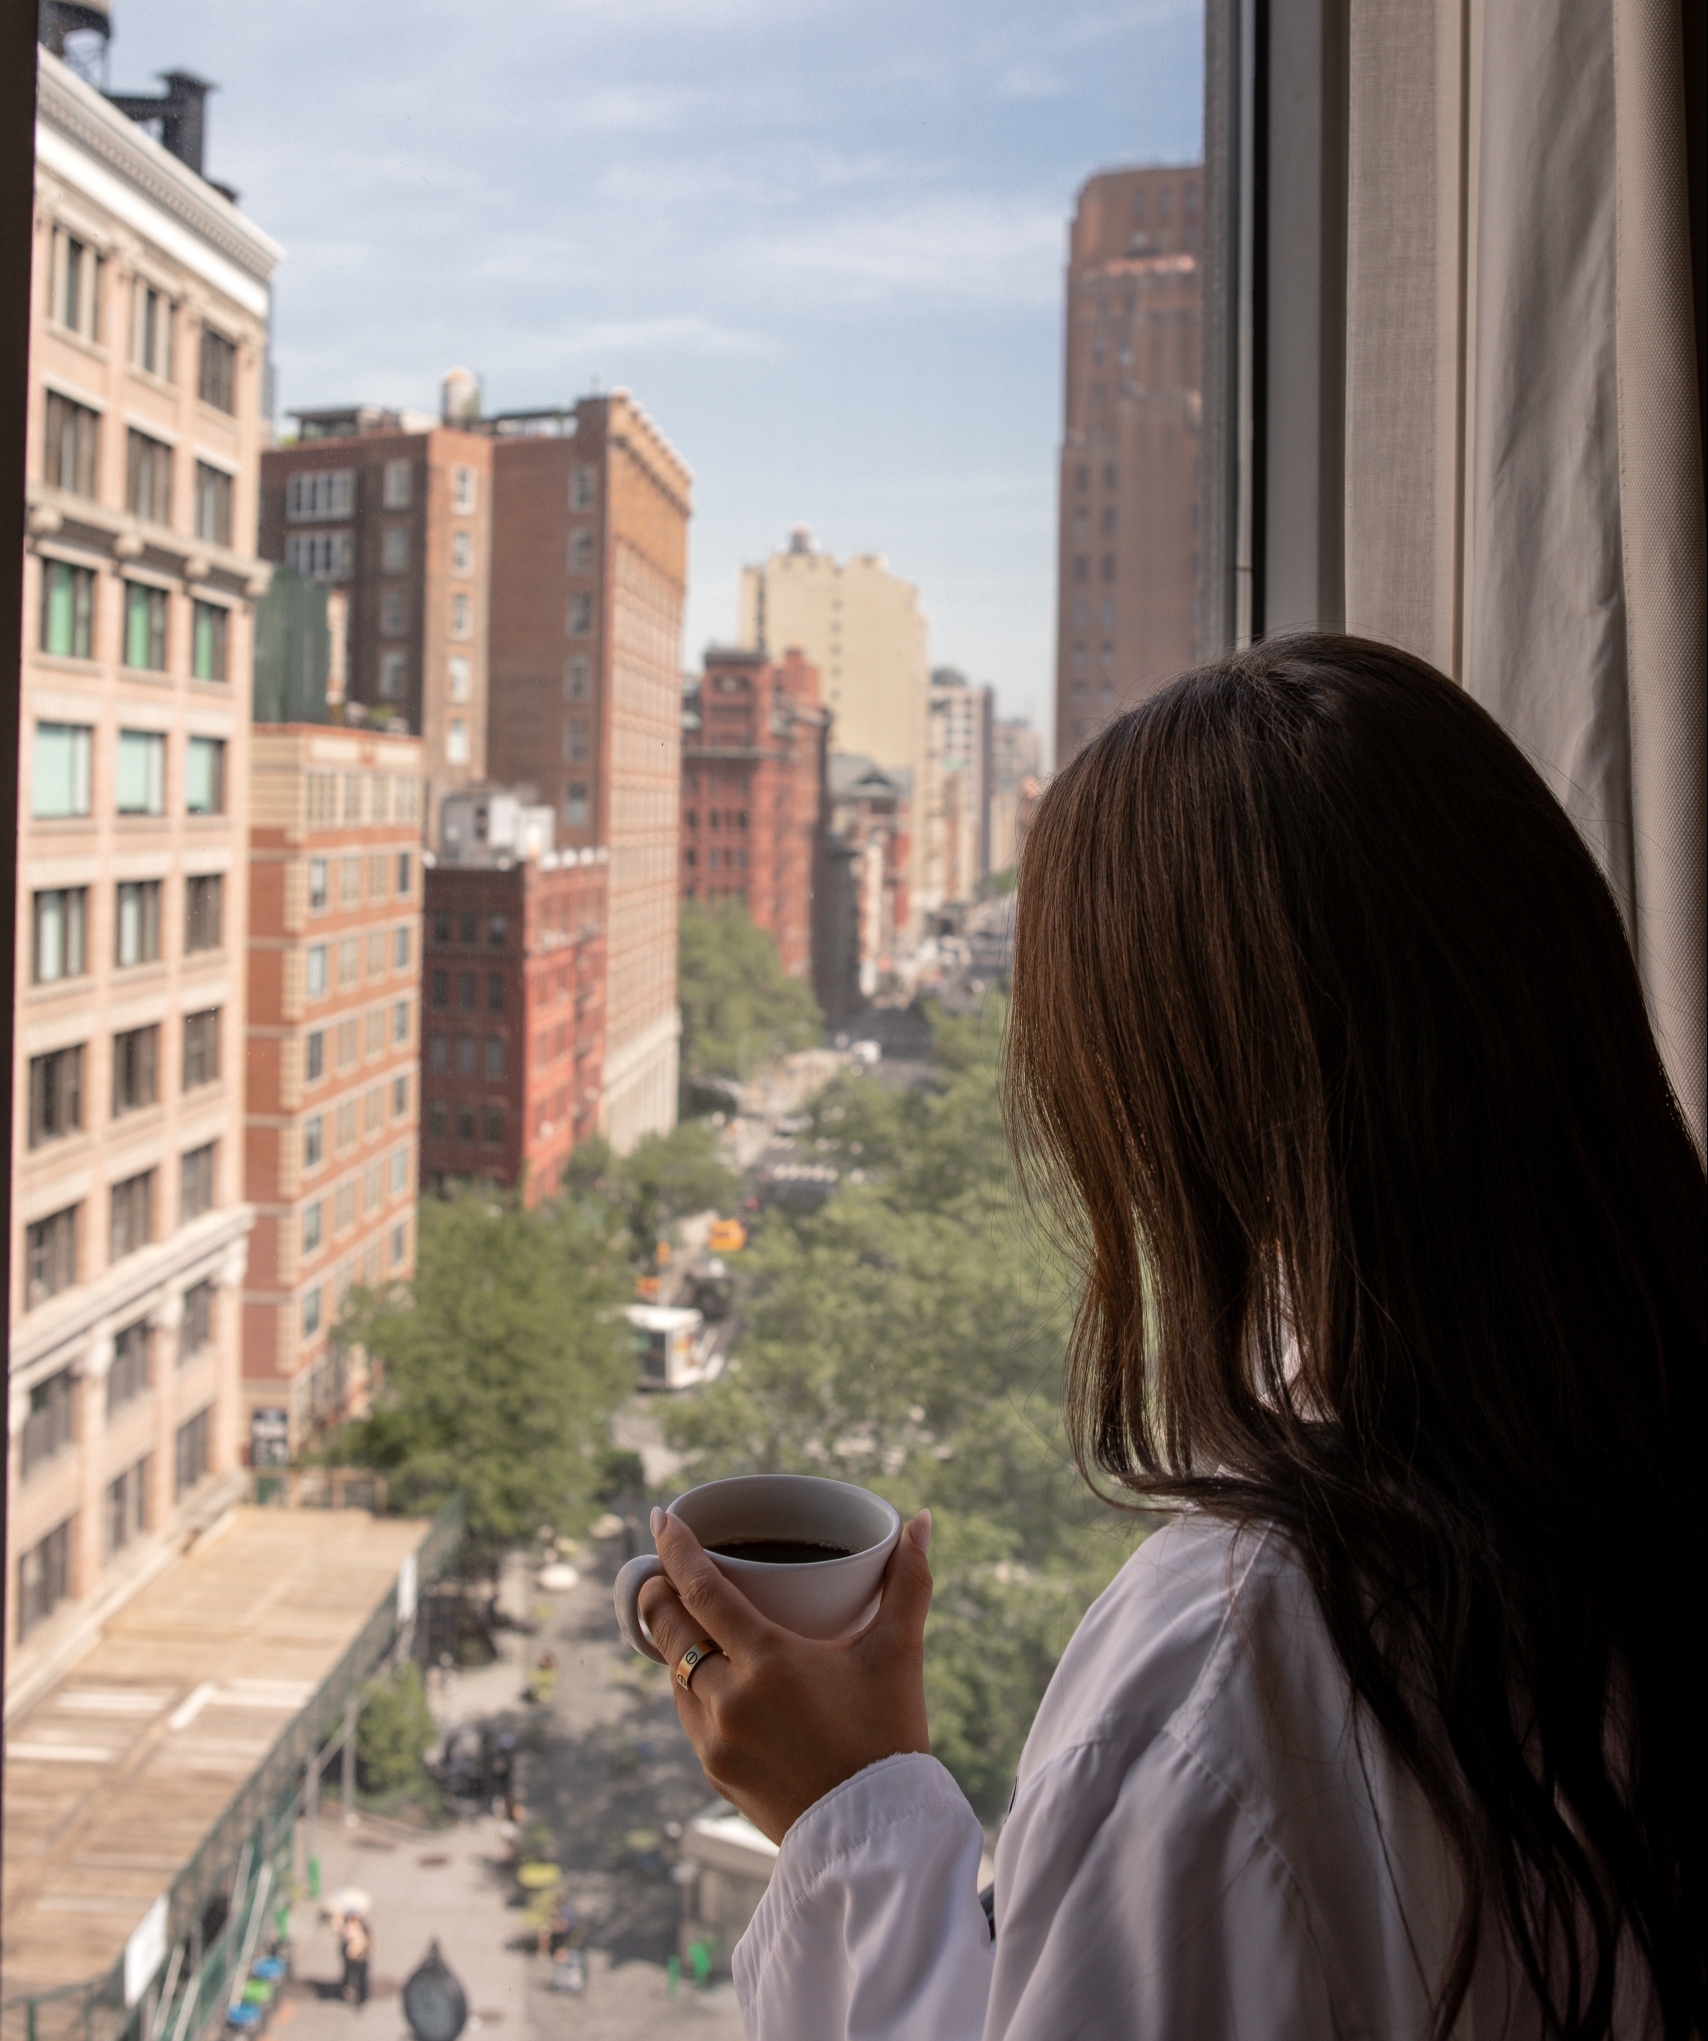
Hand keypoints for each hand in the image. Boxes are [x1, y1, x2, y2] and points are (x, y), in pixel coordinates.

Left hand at [637, 1506, 934, 1843]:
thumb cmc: (890, 1737)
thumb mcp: (899, 1654)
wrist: (876, 1837)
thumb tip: (921, 1520)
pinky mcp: (715, 1773)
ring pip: (675, 1674)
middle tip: (662, 1567)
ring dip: (677, 1643)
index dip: (675, 1550)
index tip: (662, 1518)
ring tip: (691, 1619)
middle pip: (670, 1629)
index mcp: (770, 1661)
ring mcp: (716, 1741)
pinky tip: (713, 1677)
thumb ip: (909, 1583)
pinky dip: (692, 1686)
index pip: (701, 1591)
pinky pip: (688, 1714)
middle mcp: (731, 1700)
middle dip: (659, 1592)